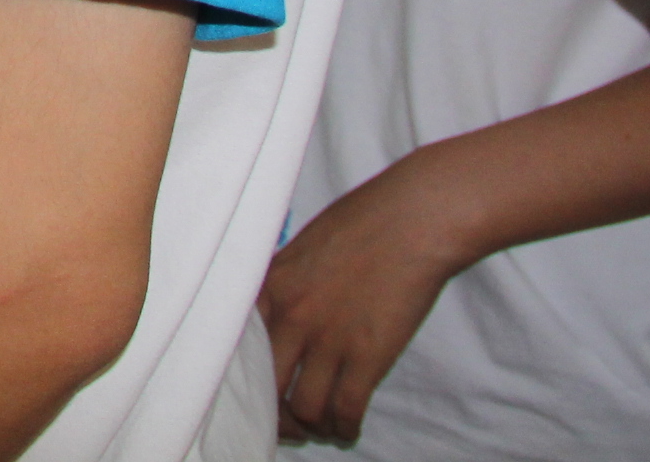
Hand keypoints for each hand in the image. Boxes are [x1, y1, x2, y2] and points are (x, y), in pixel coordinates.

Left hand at [259, 158, 472, 444]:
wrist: (412, 220)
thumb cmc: (362, 222)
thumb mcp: (302, 247)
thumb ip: (284, 283)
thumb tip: (277, 311)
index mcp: (271, 288)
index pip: (238, 349)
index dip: (245, 380)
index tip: (255, 392)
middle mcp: (291, 318)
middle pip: (267, 388)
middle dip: (277, 415)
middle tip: (291, 423)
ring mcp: (329, 340)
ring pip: (306, 408)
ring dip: (313, 426)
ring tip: (323, 427)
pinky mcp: (367, 357)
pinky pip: (346, 409)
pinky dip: (346, 428)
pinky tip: (349, 428)